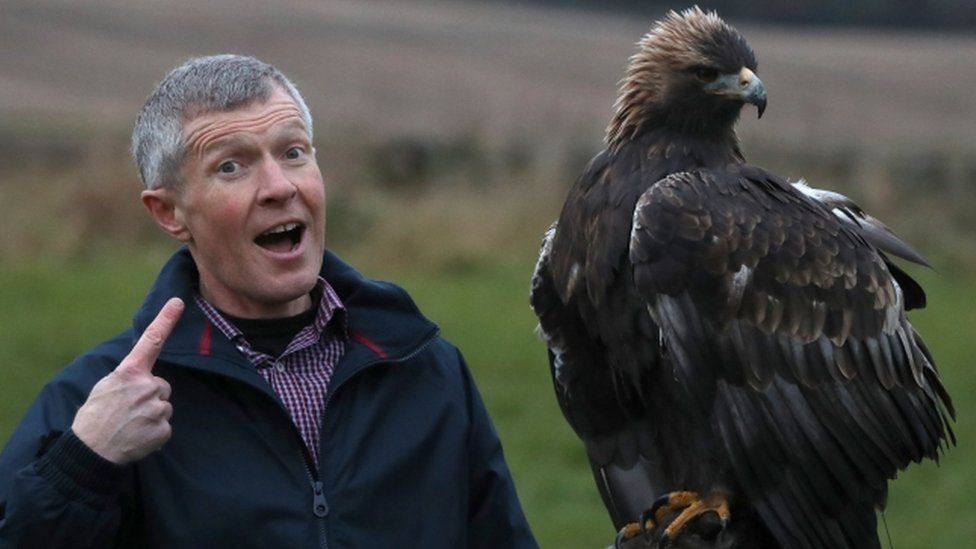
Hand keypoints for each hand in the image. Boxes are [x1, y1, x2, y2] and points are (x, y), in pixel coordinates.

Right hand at [72, 298, 183, 463]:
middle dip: (149, 396)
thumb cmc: (95, 417)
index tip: (178, 302)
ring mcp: (157, 408)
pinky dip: (153, 432)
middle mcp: (147, 386)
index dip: (166, 320)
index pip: (151, 341)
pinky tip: (137, 436)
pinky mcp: (163, 428)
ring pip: (163, 406)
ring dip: (151, 414)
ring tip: (130, 424)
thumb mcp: (106, 387)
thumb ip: (128, 377)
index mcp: (129, 373)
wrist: (91, 451)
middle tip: (128, 410)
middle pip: (161, 386)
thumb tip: (145, 377)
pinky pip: (164, 426)